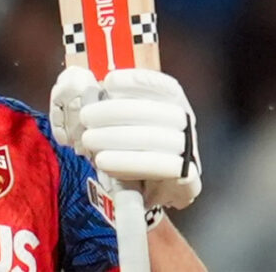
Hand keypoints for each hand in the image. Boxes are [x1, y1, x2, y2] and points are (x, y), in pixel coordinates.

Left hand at [49, 67, 201, 209]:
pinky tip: (103, 160)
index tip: (109, 81)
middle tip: (86, 116)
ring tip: (88, 139)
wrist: (154, 194)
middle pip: (155, 112)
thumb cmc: (135, 151)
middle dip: (115, 111)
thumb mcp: (125, 125)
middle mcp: (186, 126)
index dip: (138, 81)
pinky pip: (160, 167)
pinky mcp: (188, 180)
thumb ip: (114, 108)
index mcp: (175, 106)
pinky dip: (128, 161)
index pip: (166, 87)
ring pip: (155, 138)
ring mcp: (190, 152)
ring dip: (116, 137)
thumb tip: (89, 94)